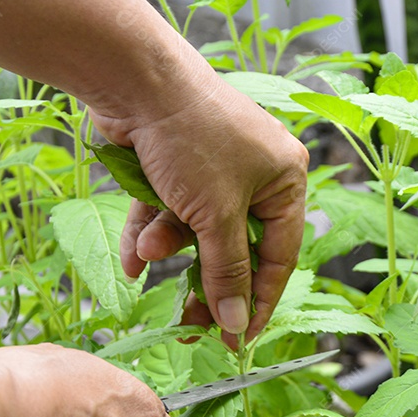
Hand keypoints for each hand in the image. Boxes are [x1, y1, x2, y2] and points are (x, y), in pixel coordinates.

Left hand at [90, 54, 308, 348]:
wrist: (134, 78)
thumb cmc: (191, 139)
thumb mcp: (216, 215)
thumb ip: (228, 272)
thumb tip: (238, 324)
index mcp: (284, 180)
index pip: (279, 255)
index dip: (259, 299)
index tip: (238, 338)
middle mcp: (254, 173)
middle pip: (235, 246)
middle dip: (207, 281)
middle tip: (191, 326)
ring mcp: (212, 167)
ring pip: (196, 229)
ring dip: (170, 246)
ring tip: (147, 253)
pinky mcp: (174, 164)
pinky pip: (167, 211)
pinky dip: (149, 232)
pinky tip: (133, 257)